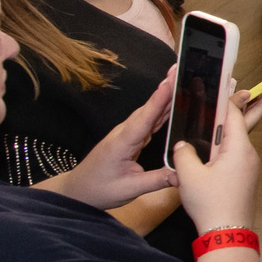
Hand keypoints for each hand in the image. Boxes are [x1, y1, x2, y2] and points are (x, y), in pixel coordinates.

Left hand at [40, 74, 178, 209]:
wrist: (78, 191)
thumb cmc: (99, 189)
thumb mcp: (130, 189)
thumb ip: (157, 180)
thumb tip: (183, 174)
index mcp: (123, 143)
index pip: (144, 118)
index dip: (159, 99)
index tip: (170, 81)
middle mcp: (124, 133)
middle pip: (148, 108)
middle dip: (164, 89)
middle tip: (180, 71)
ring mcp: (126, 134)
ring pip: (149, 113)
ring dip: (164, 97)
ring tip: (179, 80)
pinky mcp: (130, 138)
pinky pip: (149, 121)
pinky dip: (161, 111)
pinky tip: (173, 104)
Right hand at [175, 79, 261, 235]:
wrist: (227, 233)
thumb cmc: (211, 204)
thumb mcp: (189, 175)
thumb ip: (183, 153)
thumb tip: (182, 144)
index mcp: (237, 148)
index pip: (232, 113)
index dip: (226, 97)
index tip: (224, 80)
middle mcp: (248, 153)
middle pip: (247, 122)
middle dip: (256, 104)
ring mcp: (248, 166)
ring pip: (240, 137)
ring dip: (236, 123)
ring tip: (237, 107)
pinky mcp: (244, 176)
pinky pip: (236, 152)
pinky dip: (230, 141)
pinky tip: (219, 141)